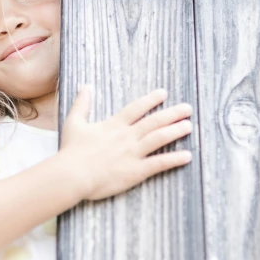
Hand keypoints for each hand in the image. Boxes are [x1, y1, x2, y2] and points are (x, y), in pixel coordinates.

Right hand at [59, 86, 192, 200]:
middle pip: (154, 121)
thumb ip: (82, 104)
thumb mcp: (73, 123)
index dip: (151, 100)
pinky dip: (174, 159)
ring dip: (176, 131)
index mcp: (113, 125)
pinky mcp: (135, 171)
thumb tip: (85, 86)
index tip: (164, 93)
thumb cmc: (71, 151)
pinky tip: (187, 156)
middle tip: (188, 108)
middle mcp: (127, 136)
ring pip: (159, 138)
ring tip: (189, 126)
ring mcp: (133, 153)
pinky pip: (159, 163)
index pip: (136, 108)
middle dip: (172, 113)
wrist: (72, 174)